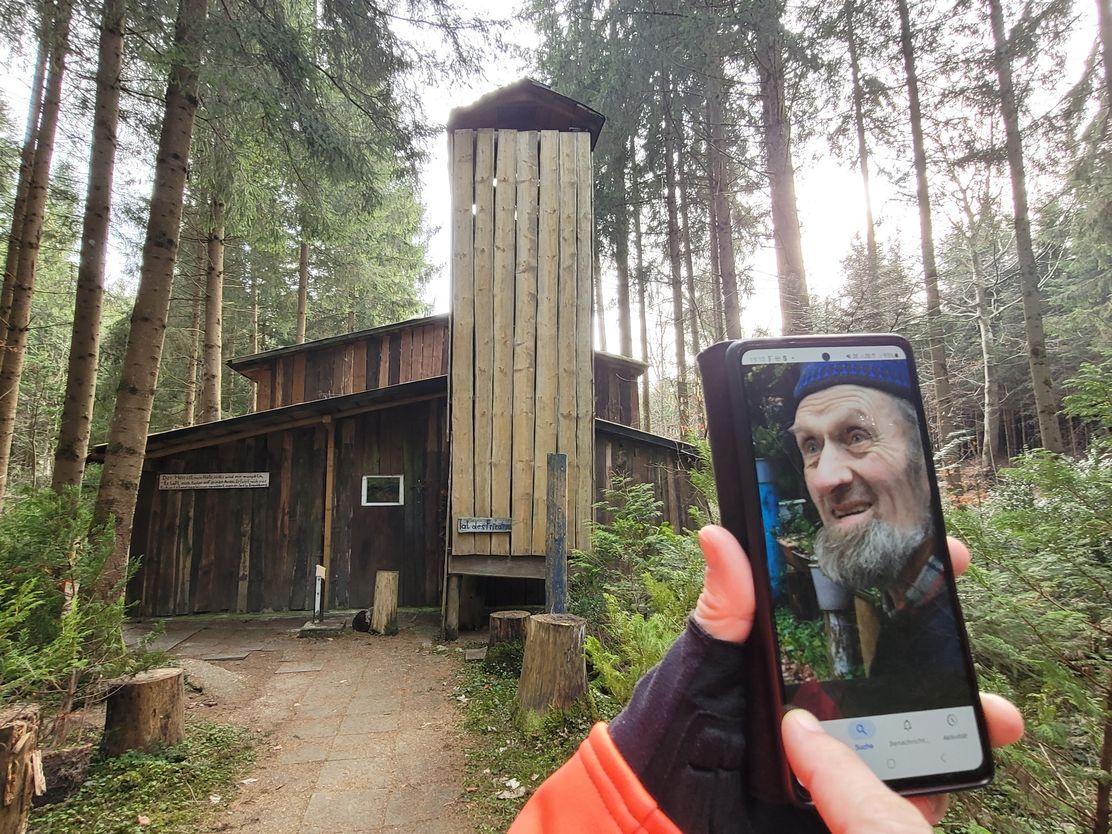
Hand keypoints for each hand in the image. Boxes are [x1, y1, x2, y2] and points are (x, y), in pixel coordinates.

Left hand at [692, 525, 1023, 830]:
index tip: (943, 551)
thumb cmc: (676, 726)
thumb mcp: (701, 662)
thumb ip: (722, 609)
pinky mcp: (846, 800)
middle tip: (970, 639)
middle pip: (903, 664)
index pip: (861, 606)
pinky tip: (955, 776)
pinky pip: (900, 795)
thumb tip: (717, 535)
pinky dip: (933, 788)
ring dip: (960, 718)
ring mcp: (842, 747)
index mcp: (797, 652)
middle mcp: (827, 694)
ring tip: (993, 716)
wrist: (668, 808)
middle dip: (948, 650)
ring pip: (916, 728)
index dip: (904, 578)